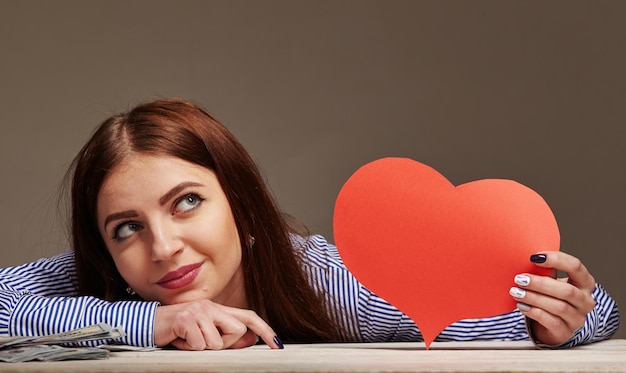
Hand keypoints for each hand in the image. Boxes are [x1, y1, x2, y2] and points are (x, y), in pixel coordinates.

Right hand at [154, 300, 282, 349]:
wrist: (149, 324)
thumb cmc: (178, 331)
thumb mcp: (204, 335)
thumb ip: (227, 337)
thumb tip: (251, 340)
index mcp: (217, 309)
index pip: (248, 317)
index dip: (265, 330)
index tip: (277, 345)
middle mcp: (211, 306)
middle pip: (238, 331)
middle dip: (224, 343)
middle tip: (203, 342)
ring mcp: (199, 311)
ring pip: (218, 342)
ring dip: (202, 348)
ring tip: (188, 340)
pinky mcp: (186, 319)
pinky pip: (200, 345)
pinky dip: (189, 348)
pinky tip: (180, 340)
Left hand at [509, 251, 595, 345]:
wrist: (552, 324)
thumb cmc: (552, 297)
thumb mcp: (552, 281)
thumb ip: (546, 271)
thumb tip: (529, 259)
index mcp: (585, 283)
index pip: (576, 267)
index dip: (556, 259)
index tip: (534, 257)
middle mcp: (585, 301)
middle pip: (567, 291)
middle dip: (540, 284)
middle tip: (520, 279)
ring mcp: (577, 318)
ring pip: (559, 307)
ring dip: (534, 298)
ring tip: (516, 292)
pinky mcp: (565, 332)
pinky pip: (551, 321)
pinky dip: (534, 312)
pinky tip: (522, 306)